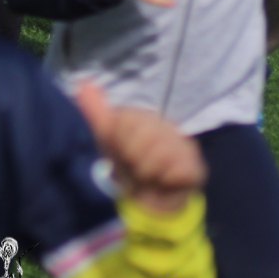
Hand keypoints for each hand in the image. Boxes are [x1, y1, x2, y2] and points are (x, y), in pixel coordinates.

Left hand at [75, 81, 203, 213]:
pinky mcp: (196, 167)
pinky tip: (164, 180)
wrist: (149, 195)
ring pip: (160, 154)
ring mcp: (184, 145)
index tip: (120, 150)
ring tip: (148, 174)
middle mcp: (167, 126)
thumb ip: (95, 111)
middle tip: (134, 164)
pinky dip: (164, 180)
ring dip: (147, 171)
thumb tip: (82, 82)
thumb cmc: (126, 162)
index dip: (119, 140)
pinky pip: (177, 171)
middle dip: (132, 157)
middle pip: (144, 135)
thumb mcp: (106, 138)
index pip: (126, 119)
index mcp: (144, 118)